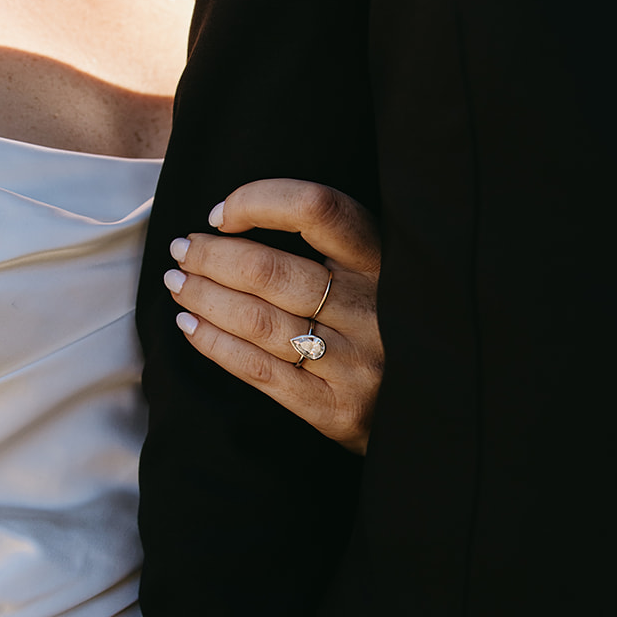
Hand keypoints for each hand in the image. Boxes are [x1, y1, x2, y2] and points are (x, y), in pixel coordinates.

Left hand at [163, 179, 382, 454]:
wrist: (438, 415)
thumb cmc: (392, 333)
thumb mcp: (385, 280)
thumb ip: (337, 253)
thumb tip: (240, 221)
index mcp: (385, 264)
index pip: (318, 209)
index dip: (259, 201)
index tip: (222, 213)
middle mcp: (373, 310)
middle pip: (271, 271)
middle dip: (212, 256)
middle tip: (182, 250)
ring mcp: (355, 364)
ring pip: (258, 320)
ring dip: (204, 297)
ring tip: (178, 283)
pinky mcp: (336, 410)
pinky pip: (259, 371)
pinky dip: (215, 344)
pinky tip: (190, 326)